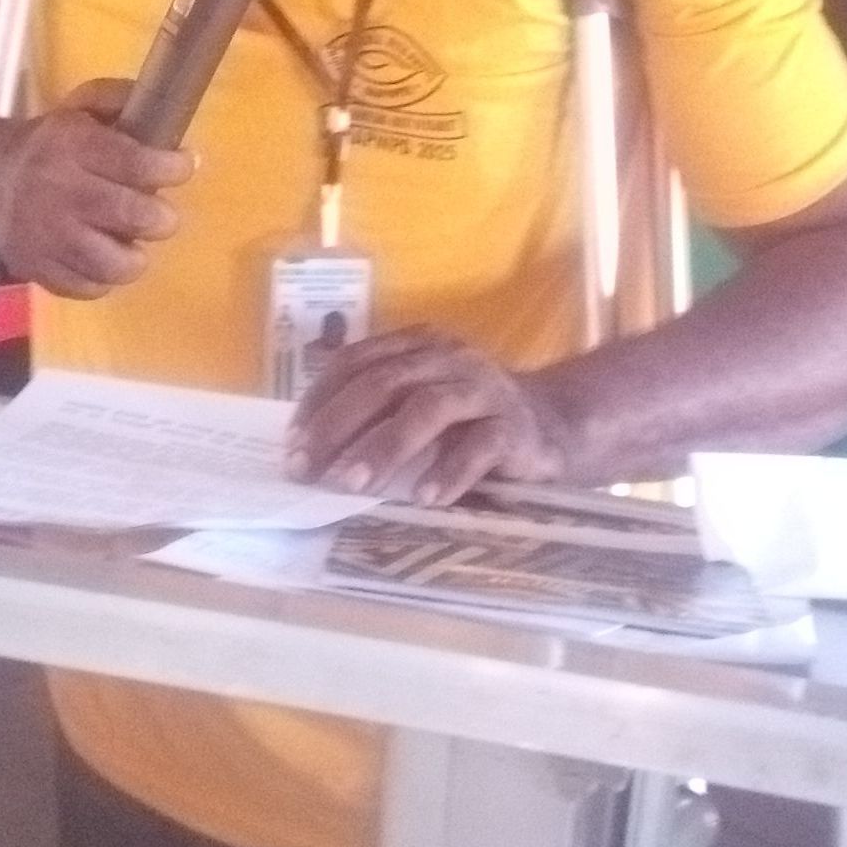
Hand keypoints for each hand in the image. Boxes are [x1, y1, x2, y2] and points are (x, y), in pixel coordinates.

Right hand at [0, 77, 193, 298]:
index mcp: (72, 146)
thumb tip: (165, 114)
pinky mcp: (37, 269)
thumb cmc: (52, 144)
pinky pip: (87, 288)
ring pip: (111, 264)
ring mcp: (45, 236)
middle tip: (162, 216)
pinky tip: (104, 260)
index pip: (135, 162)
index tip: (184, 165)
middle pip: (131, 215)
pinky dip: (105, 279)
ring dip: (135, 258)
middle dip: (162, 219)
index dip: (171, 168)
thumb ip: (122, 100)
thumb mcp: (82, 106)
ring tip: (133, 245)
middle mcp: (58, 191)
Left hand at [289, 327, 578, 506]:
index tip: (292, 446)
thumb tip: (308, 453)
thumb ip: (376, 414)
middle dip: (339, 426)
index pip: (355, 362)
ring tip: (352, 484)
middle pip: (385, 381)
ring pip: (428, 409)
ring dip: (385, 447)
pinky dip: (449, 472)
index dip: (319, 401)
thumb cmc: (468, 423)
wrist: (554, 427)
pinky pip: (480, 447)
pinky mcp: (515, 428)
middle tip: (309, 470)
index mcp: (416, 346)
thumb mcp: (419, 406)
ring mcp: (484, 390)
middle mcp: (448, 359)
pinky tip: (425, 499)